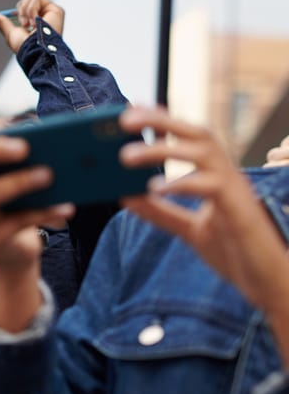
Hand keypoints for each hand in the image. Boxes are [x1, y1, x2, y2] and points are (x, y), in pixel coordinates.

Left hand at [0, 0, 64, 53]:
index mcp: (36, 22)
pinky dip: (31, 10)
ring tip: (31, 25)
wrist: (35, 51)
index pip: (24, 6)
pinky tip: (36, 22)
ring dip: (26, 11)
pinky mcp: (56, 10)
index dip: (19, 11)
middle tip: (25, 25)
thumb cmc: (24, 47)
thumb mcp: (9, 33)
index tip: (21, 24)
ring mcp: (52, 13)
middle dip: (21, 10)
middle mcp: (46, 16)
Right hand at [0, 114, 73, 330]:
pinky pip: (15, 223)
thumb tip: (39, 133)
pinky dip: (43, 212)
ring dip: (17, 182)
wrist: (14, 249)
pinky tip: (66, 206)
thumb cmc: (12, 203)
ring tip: (48, 174)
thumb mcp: (6, 176)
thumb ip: (10, 155)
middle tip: (24, 147)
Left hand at [119, 106, 288, 315]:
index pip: (188, 137)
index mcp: (215, 175)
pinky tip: (155, 187)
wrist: (269, 284)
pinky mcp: (240, 211)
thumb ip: (161, 213)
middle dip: (161, 121)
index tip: (130, 109)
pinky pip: (211, 187)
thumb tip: (124, 196)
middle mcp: (227, 174)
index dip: (162, 120)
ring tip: (126, 155)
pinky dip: (182, 183)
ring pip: (203, 153)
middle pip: (197, 133)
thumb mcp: (189, 229)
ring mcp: (236, 190)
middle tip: (124, 120)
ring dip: (163, 149)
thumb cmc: (235, 251)